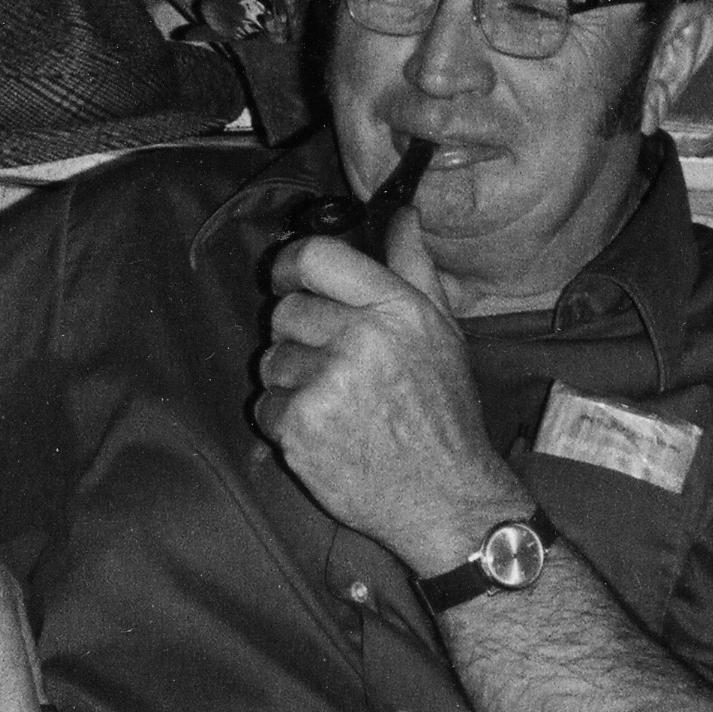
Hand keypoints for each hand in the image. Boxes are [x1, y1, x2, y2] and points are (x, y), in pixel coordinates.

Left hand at [256, 209, 512, 570]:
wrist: (447, 499)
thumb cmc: (444, 414)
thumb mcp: (443, 332)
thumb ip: (413, 268)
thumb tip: (400, 212)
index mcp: (397, 308)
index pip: (316, 257)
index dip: (291, 264)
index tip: (290, 278)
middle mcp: (362, 339)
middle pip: (285, 311)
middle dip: (299, 335)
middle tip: (334, 364)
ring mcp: (327, 385)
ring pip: (271, 361)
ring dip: (292, 380)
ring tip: (336, 405)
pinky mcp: (300, 428)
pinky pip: (265, 405)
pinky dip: (285, 420)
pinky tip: (324, 433)